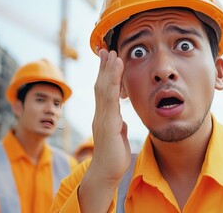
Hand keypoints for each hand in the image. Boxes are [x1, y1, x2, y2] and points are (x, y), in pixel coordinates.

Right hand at [91, 49, 131, 181]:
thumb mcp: (117, 138)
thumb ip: (118, 127)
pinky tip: (116, 70)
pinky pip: (110, 98)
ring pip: (104, 88)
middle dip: (104, 67)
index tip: (109, 60)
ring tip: (111, 53)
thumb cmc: (112, 157)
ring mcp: (103, 118)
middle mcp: (101, 114)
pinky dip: (112, 81)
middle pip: (101, 85)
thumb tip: (121, 122)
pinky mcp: (107, 124)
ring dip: (108, 70)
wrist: (105, 173)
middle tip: (106, 49)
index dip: (106, 75)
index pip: (104, 91)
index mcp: (104, 117)